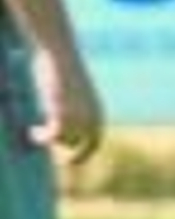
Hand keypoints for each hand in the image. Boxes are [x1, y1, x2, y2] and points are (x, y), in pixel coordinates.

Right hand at [30, 48, 103, 164]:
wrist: (61, 56)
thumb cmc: (62, 70)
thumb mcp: (69, 92)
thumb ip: (69, 109)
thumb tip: (60, 127)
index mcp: (97, 111)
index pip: (95, 140)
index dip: (84, 151)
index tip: (70, 160)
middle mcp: (93, 117)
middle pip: (84, 146)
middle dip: (73, 155)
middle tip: (61, 162)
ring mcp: (79, 118)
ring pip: (64, 141)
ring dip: (49, 139)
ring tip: (35, 131)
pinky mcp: (63, 116)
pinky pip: (52, 137)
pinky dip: (41, 138)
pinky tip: (32, 130)